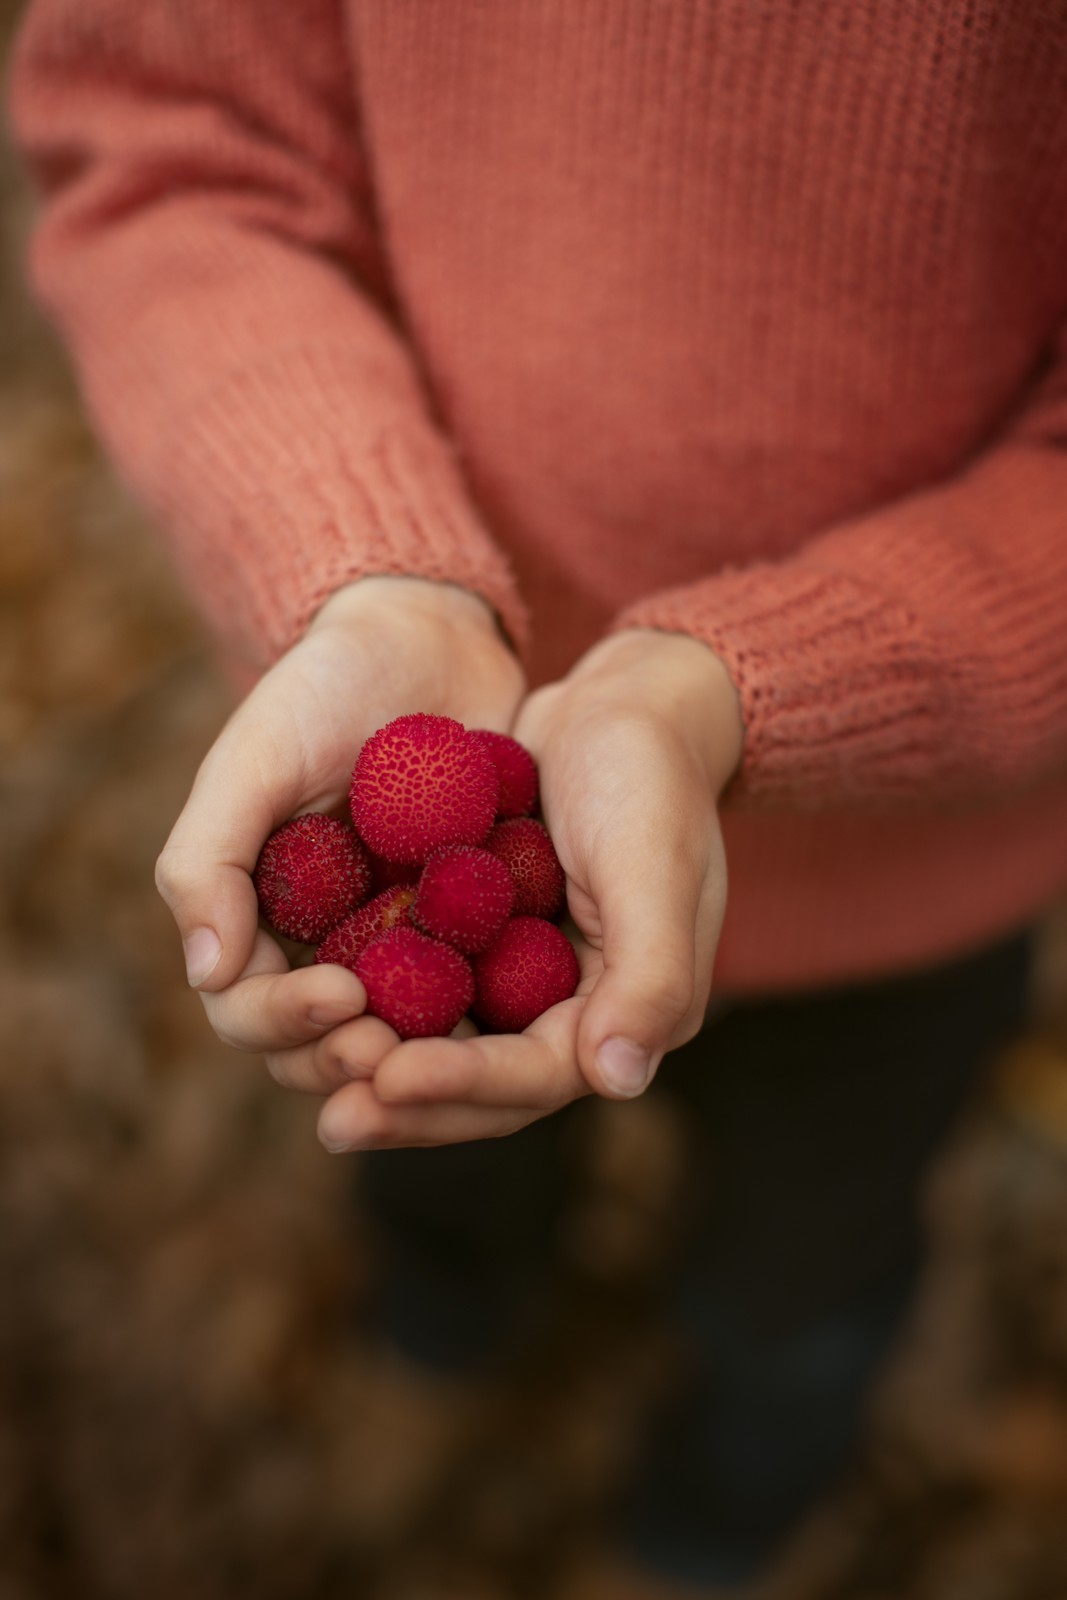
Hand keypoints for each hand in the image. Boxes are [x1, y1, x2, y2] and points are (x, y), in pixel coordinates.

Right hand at [155, 577, 524, 1090]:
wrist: (431, 638)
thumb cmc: (325, 687)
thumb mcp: (255, 757)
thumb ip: (209, 860)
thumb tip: (206, 972)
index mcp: (255, 916)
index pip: (247, 1007)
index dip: (284, 1020)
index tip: (343, 995)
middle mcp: (322, 945)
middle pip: (317, 1047)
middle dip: (346, 1057)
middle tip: (391, 1045)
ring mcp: (398, 943)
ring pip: (395, 1041)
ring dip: (411, 1058)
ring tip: (448, 1052)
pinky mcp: (469, 932)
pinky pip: (472, 997)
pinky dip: (481, 1017)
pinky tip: (515, 1018)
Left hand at [315, 629, 742, 1149]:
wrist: (626, 706)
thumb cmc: (650, 777)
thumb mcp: (655, 867)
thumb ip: (649, 976)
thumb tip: (616, 1082)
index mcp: (635, 1010)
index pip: (540, 1076)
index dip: (464, 1086)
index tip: (387, 1076)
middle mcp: (585, 1013)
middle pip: (488, 1087)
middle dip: (412, 1106)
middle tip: (334, 1121)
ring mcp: (534, 979)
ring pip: (452, 1049)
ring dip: (388, 1068)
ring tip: (315, 1077)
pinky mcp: (494, 943)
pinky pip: (433, 993)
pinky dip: (385, 1005)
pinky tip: (322, 1010)